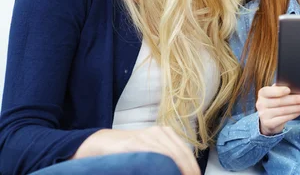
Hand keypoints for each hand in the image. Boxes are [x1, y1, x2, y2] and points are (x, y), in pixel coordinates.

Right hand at [74, 126, 200, 174]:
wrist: (104, 142)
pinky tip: (162, 173)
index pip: (185, 151)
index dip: (192, 166)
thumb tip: (183, 171)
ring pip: (168, 154)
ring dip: (175, 170)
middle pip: (179, 153)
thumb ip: (166, 157)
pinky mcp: (132, 143)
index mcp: (166, 132)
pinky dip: (159, 166)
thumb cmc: (131, 150)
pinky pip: (151, 155)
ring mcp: (145, 136)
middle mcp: (158, 131)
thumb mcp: (152, 150)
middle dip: (187, 169)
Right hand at [256, 85, 299, 135]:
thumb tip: (294, 86)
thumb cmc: (275, 102)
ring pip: (283, 110)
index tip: (289, 90)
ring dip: (297, 107)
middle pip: (280, 101)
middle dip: (295, 99)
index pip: (268, 91)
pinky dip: (293, 114)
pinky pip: (283, 118)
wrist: (268, 120)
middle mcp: (260, 103)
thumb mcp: (275, 94)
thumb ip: (281, 89)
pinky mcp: (268, 123)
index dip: (278, 90)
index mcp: (262, 93)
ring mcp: (264, 115)